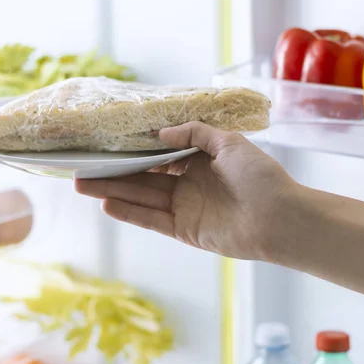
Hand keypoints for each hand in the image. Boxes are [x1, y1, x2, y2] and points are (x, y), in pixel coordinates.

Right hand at [75, 122, 303, 261]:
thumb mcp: (230, 142)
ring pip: (142, 198)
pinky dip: (130, 212)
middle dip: (113, 172)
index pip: (158, 155)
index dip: (133, 151)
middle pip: (143, 178)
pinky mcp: (184, 230)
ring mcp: (185, 208)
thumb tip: (161, 133)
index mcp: (199, 161)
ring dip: (112, 191)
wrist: (281, 217)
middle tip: (81, 167)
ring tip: (82, 183)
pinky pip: (152, 220)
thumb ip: (196, 133)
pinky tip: (107, 204)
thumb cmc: (261, 176)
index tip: (107, 145)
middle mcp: (188, 184)